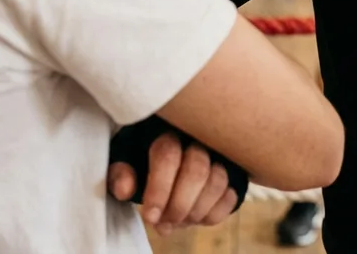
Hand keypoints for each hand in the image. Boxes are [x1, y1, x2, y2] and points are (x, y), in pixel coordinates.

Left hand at [108, 133, 237, 235]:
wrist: (173, 159)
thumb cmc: (143, 160)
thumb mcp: (126, 162)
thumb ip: (121, 173)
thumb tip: (125, 189)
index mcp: (169, 132)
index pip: (168, 155)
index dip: (159, 189)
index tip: (150, 216)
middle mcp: (199, 138)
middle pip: (197, 170)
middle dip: (180, 204)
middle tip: (166, 223)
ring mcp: (221, 155)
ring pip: (218, 181)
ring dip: (196, 210)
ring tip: (179, 221)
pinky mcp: (235, 172)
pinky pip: (231, 196)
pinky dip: (213, 213)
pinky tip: (197, 217)